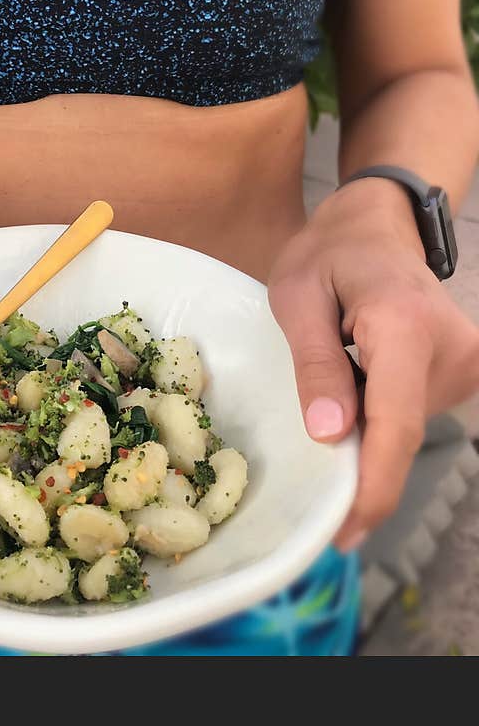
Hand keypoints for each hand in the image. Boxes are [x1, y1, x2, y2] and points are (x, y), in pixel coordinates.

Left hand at [268, 178, 478, 550]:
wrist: (377, 226)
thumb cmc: (329, 255)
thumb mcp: (296, 299)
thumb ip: (315, 365)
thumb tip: (333, 436)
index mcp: (403, 326)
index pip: (396, 424)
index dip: (373, 486)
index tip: (344, 530)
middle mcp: (452, 349)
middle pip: (401, 433)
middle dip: (357, 466)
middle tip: (312, 484)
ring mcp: (466, 362)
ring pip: (406, 427)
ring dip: (363, 431)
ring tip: (328, 392)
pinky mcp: (463, 371)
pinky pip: (412, 413)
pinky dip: (378, 418)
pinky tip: (351, 390)